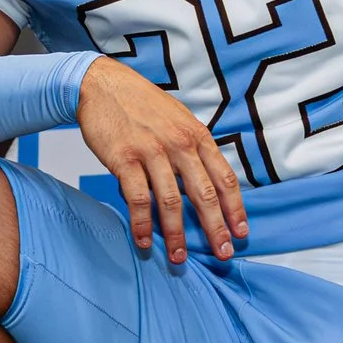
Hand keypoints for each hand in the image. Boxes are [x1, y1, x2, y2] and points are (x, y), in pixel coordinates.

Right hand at [76, 56, 248, 264]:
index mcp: (196, 135)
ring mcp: (151, 151)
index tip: (241, 232)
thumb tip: (201, 184)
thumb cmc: (140, 104)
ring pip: (171, 201)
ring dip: (176, 234)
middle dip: (216, 229)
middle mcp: (179, 144)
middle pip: (204, 194)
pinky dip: (141, 223)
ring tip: (178, 258)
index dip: (235, 208)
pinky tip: (143, 240)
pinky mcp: (124, 158)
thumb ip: (191, 149)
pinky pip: (137, 198)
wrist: (101, 84)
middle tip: (223, 254)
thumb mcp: (177, 119)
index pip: (224, 177)